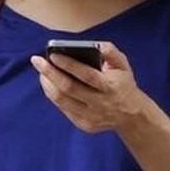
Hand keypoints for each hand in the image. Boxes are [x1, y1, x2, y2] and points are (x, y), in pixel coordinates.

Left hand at [30, 41, 146, 133]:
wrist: (132, 116)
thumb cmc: (122, 85)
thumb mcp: (123, 66)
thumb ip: (111, 53)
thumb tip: (97, 45)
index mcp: (110, 86)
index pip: (86, 75)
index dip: (68, 64)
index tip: (52, 54)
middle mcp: (100, 103)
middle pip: (69, 89)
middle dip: (49, 73)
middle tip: (37, 61)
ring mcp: (91, 116)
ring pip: (62, 100)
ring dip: (47, 84)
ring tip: (41, 71)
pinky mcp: (84, 124)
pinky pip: (63, 108)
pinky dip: (53, 94)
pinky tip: (49, 83)